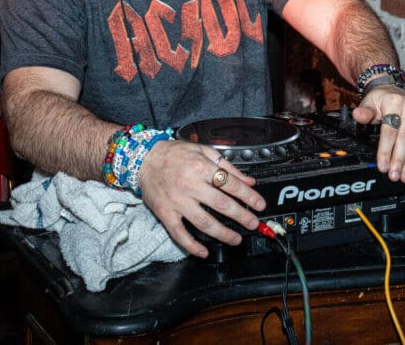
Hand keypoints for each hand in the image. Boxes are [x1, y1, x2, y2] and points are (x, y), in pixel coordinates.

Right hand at [136, 139, 266, 257]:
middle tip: (252, 223)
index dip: (248, 196)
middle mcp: (190, 185)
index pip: (231, 184)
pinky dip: (191, 245)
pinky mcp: (165, 213)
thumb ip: (227, 167)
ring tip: (236, 239)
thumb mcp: (204, 152)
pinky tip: (204, 251)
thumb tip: (248, 181)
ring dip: (222, 234)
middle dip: (241, 216)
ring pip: (203, 222)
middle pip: (221, 205)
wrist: (144, 159)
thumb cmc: (175, 154)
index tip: (259, 204)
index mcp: (201, 167)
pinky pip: (179, 233)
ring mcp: (177, 201)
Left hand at [352, 86, 404, 182]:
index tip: (383, 165)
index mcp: (394, 102)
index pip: (390, 131)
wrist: (392, 88)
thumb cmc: (380, 98)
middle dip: (399, 159)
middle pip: (404, 138)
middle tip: (395, 175)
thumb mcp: (369, 102)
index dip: (386, 150)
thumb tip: (357, 115)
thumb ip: (365, 112)